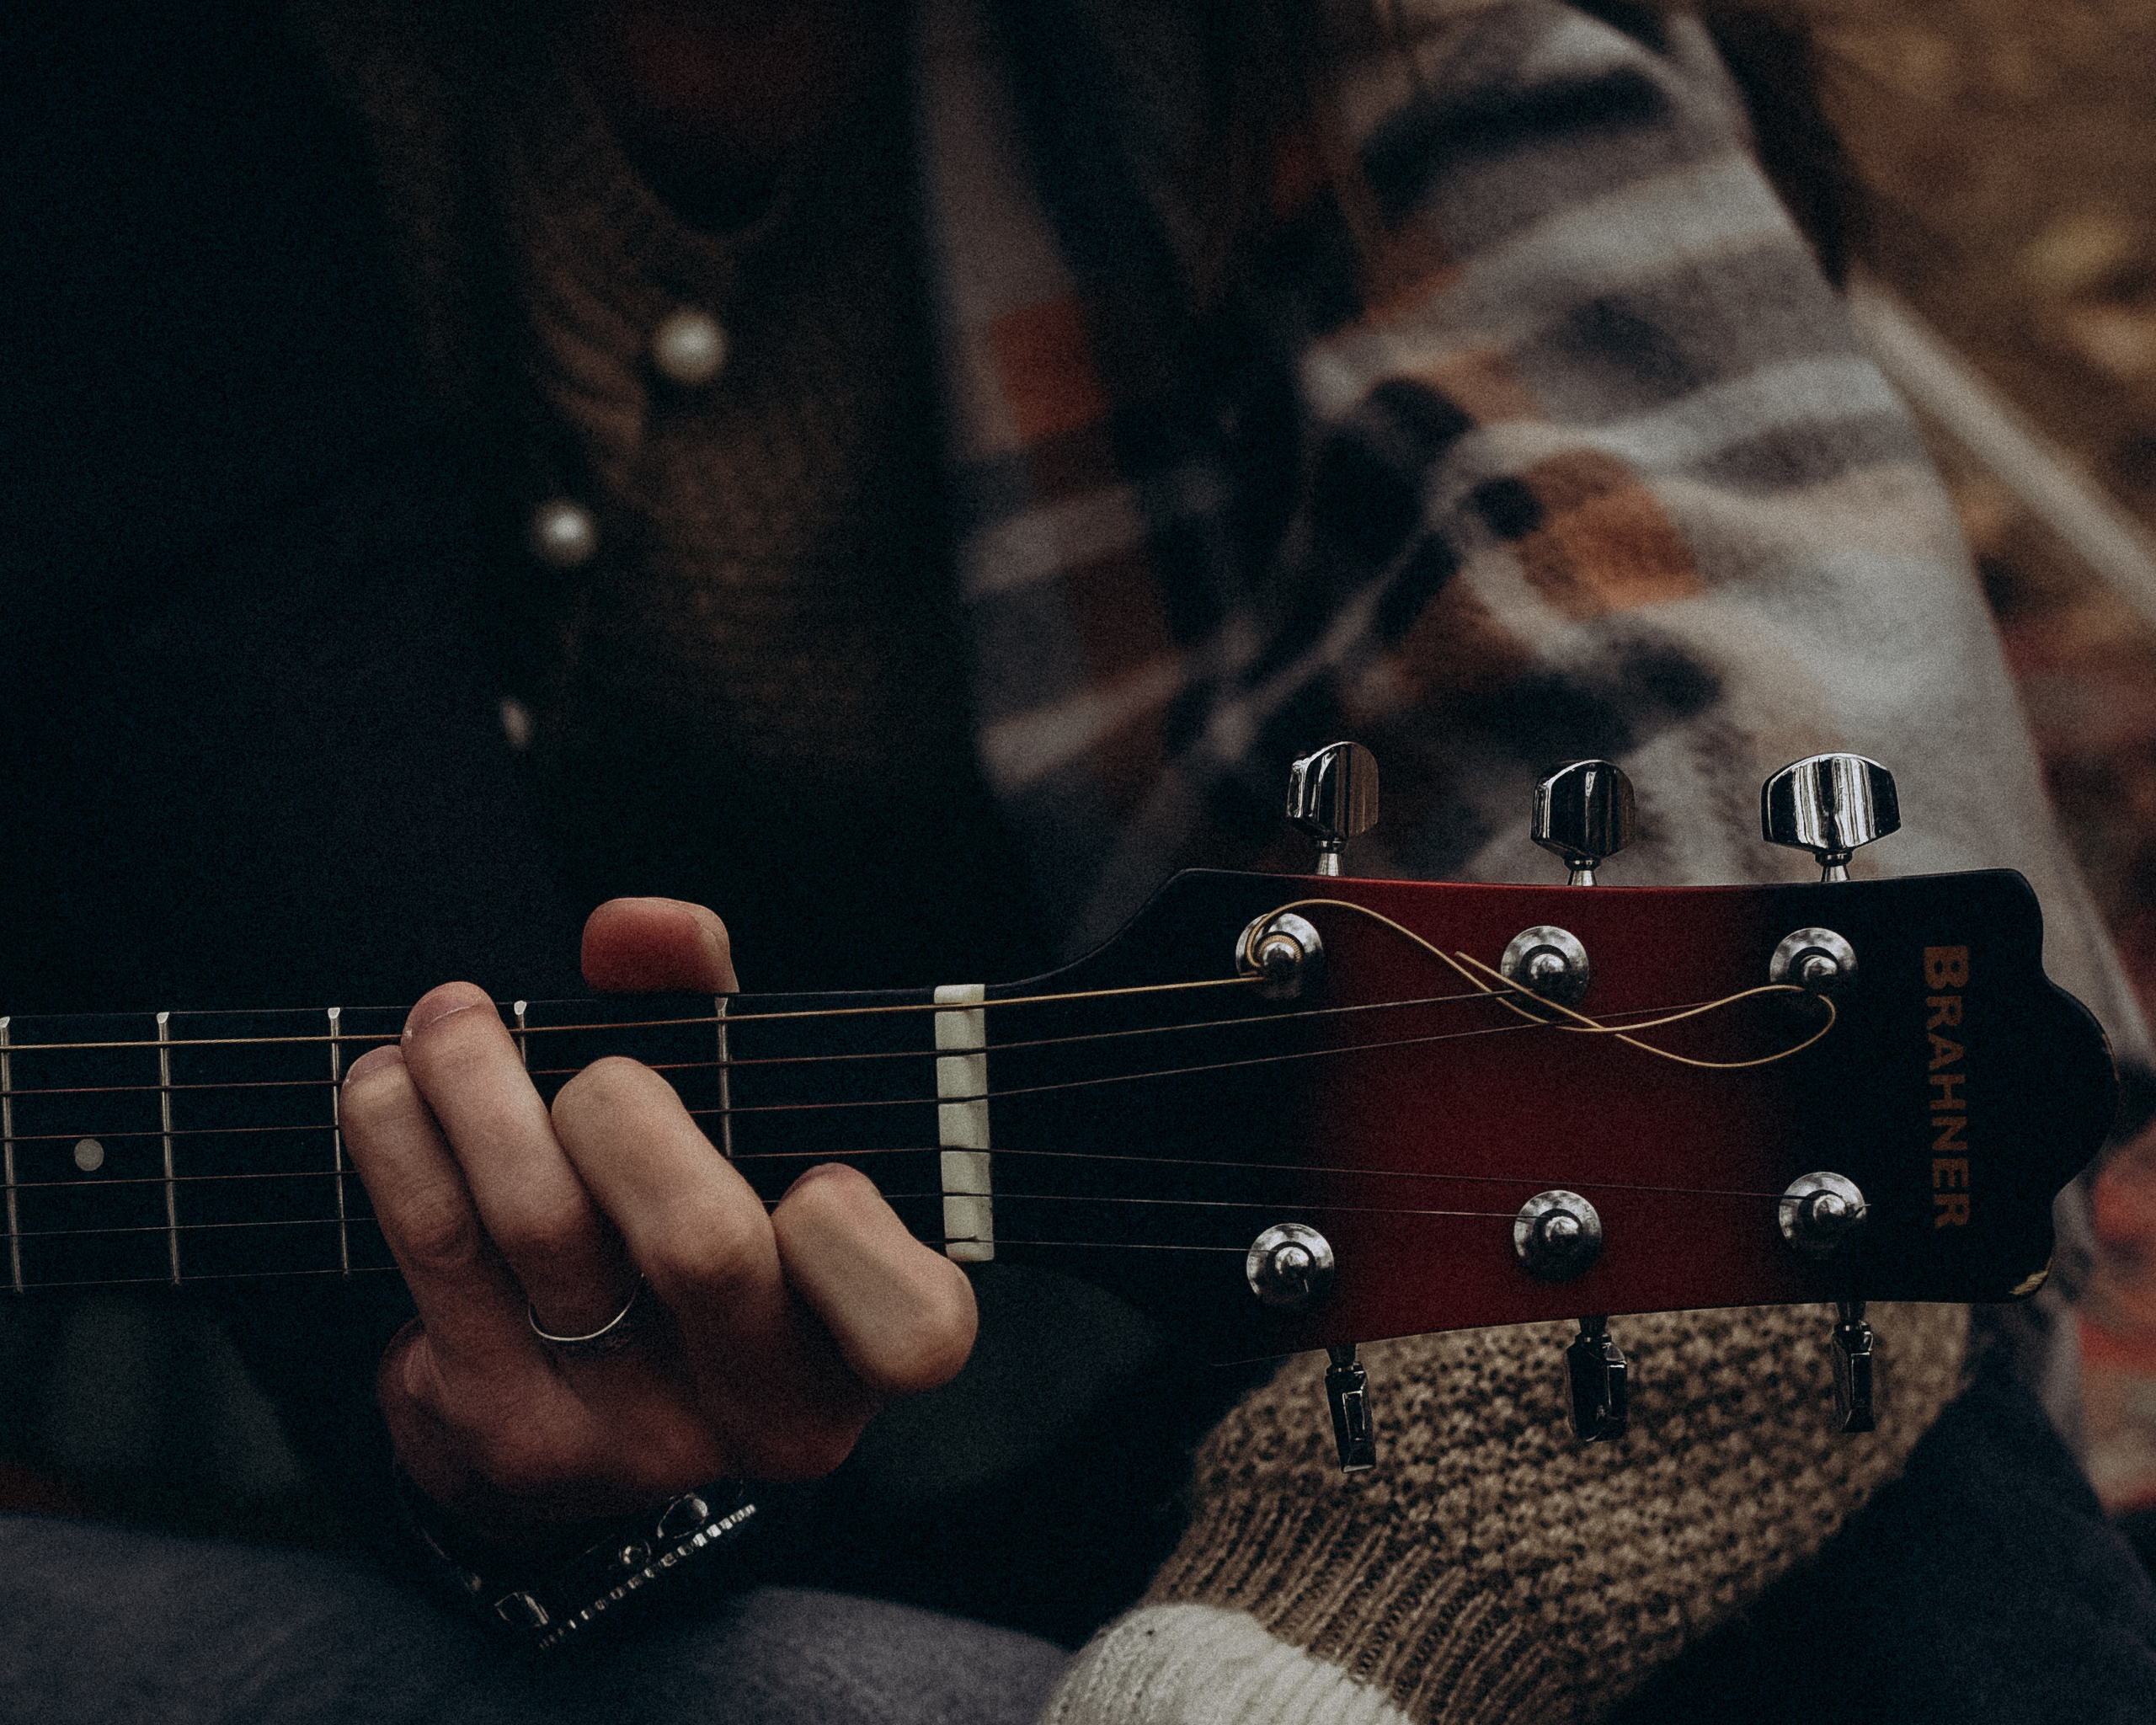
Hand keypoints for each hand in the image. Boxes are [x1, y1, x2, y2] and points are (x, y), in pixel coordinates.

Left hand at [340, 897, 976, 1537]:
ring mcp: (627, 1438)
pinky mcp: (498, 1433)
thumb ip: (717, 1014)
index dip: (861, 1249)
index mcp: (861, 1344)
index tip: (815, 1184)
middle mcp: (760, 1410)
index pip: (915, 1332)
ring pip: (547, 1225)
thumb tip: (640, 925)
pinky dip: (403, 1137)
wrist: (572, 1424)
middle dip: (624, 1110)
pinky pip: (439, 1249)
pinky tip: (390, 1084)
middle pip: (703, 1243)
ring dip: (480, 1085)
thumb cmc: (687, 1231)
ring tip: (452, 1020)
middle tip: (595, 1075)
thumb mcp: (738, 1135)